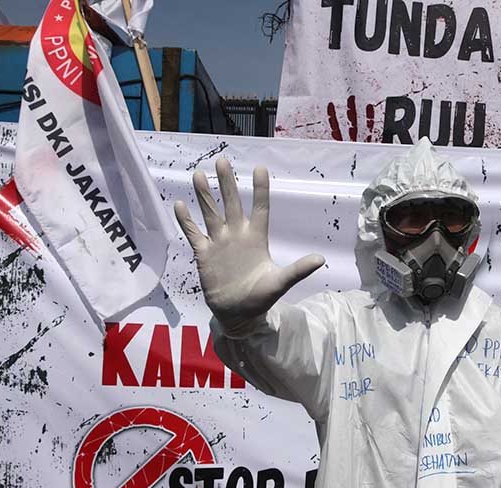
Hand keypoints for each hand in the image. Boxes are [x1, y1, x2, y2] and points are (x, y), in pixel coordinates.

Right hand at [174, 158, 324, 334]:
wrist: (238, 314)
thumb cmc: (261, 298)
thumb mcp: (280, 283)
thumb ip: (298, 270)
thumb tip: (321, 260)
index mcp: (256, 238)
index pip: (259, 209)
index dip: (260, 189)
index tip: (260, 168)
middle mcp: (237, 235)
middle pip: (231, 204)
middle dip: (227, 183)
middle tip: (222, 160)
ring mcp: (219, 243)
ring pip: (211, 213)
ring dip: (205, 195)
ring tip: (199, 174)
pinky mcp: (204, 254)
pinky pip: (194, 233)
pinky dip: (186, 221)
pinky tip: (179, 204)